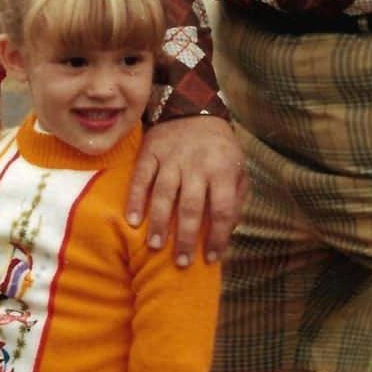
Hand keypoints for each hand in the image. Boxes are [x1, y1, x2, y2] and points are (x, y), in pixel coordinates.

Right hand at [126, 116, 246, 265]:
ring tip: (156, 247)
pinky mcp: (150, 152)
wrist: (193, 109)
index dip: (219, 236)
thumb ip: (236, 197)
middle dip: (187, 238)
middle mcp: (197, 165)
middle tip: (182, 262)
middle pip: (191, 207)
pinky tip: (133, 221)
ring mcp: (172, 158)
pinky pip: (141, 178)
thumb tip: (229, 230)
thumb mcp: (238, 167)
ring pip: (164, 194)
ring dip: (160, 223)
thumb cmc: (219, 148)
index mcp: (222, 169)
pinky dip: (136, 199)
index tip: (212, 257)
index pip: (222, 209)